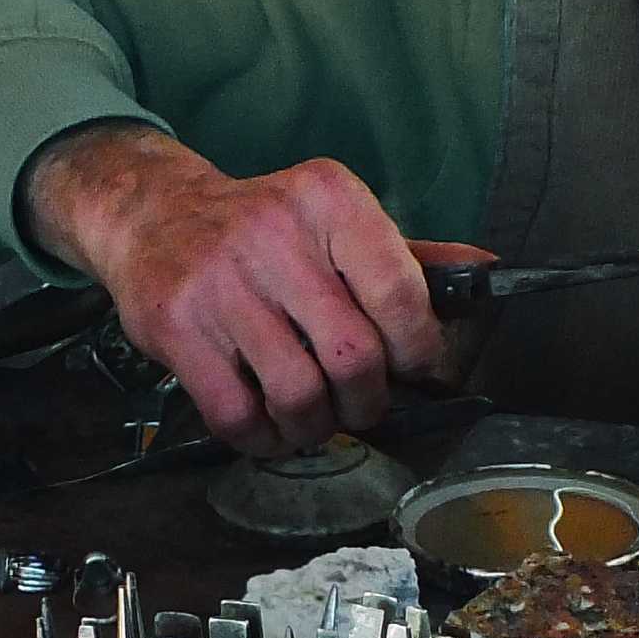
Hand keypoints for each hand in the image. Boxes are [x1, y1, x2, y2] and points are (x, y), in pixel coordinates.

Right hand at [22, 124, 481, 454]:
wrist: (152, 214)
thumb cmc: (262, 229)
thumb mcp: (335, 221)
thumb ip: (407, 255)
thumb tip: (486, 272)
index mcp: (328, 199)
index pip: (401, 293)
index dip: (420, 350)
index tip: (416, 369)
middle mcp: (274, 234)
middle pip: (355, 356)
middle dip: (369, 400)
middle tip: (362, 403)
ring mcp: (220, 282)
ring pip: (299, 394)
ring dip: (317, 426)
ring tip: (315, 418)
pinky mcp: (177, 327)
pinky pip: (237, 414)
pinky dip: (263, 439)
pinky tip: (270, 427)